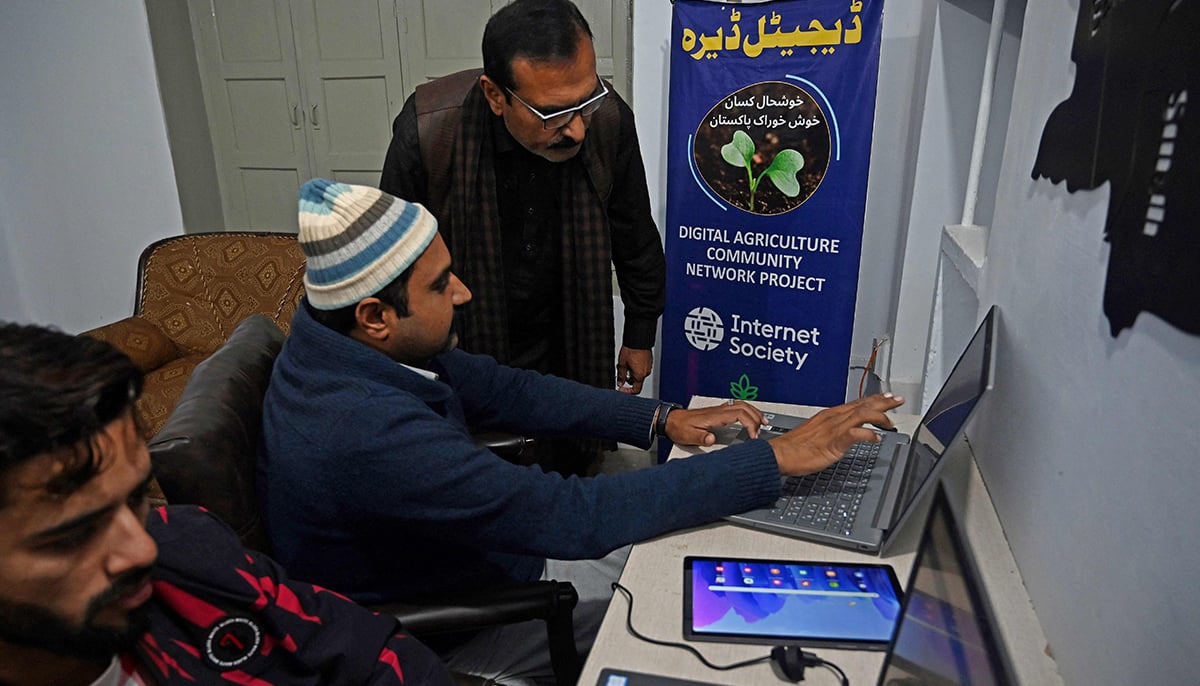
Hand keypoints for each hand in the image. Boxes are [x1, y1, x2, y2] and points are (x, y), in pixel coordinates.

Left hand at [616, 347, 652, 393]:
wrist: (638, 339)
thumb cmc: (631, 350)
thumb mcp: (622, 364)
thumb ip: (621, 376)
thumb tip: (620, 383)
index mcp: (640, 375)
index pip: (636, 390)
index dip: (628, 391)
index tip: (622, 389)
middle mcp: (646, 372)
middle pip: (637, 382)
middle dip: (628, 379)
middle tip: (622, 373)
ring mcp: (648, 366)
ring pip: (639, 374)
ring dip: (632, 373)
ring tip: (626, 364)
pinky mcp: (649, 361)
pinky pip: (642, 368)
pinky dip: (636, 368)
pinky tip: (631, 360)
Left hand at [664, 400, 765, 446]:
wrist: (671, 420)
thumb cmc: (679, 427)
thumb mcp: (688, 436)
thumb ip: (700, 437)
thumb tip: (712, 440)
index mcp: (715, 416)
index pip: (739, 414)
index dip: (750, 423)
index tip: (753, 435)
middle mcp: (718, 410)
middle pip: (744, 407)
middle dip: (756, 417)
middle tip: (762, 430)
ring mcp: (718, 409)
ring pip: (741, 404)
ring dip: (754, 412)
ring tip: (762, 422)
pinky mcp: (717, 411)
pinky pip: (737, 406)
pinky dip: (747, 410)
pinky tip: (749, 417)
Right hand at [769, 393, 905, 474]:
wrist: (779, 454)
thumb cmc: (794, 447)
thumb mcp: (816, 433)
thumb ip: (832, 430)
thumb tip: (845, 433)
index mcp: (830, 415)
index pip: (856, 403)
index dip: (874, 399)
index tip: (887, 397)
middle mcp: (833, 418)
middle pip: (862, 405)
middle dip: (882, 402)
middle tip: (898, 400)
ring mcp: (833, 429)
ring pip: (861, 415)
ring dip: (879, 416)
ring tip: (891, 420)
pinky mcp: (833, 442)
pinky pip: (854, 434)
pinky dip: (867, 434)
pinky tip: (876, 438)